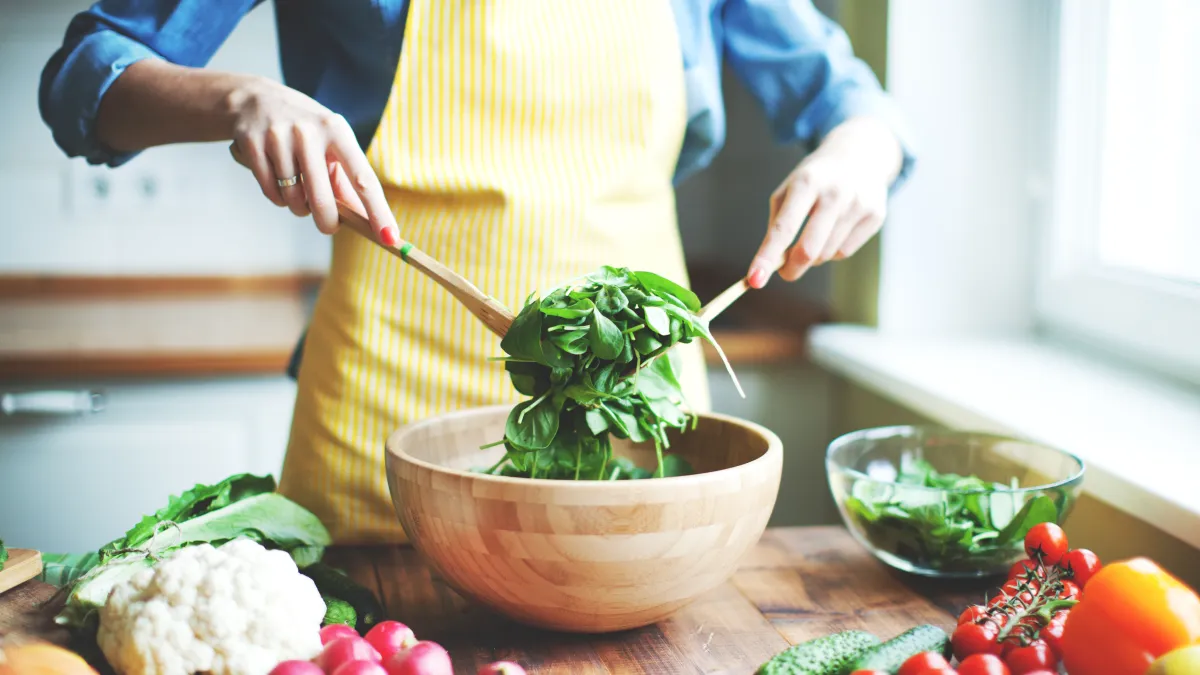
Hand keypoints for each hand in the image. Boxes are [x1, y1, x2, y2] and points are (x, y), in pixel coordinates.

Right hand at [226, 77, 398, 243]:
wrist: (255, 99)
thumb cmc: (306, 130)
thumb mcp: (331, 143)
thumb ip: (347, 181)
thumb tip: (366, 221)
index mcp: (337, 130)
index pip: (363, 179)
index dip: (378, 211)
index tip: (390, 237)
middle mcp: (309, 132)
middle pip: (322, 199)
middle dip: (327, 222)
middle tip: (329, 227)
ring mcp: (278, 137)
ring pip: (293, 198)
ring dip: (298, 206)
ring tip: (298, 190)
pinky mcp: (252, 144)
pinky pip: (271, 192)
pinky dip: (278, 198)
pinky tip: (279, 183)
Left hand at [747, 116, 902, 287]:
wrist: (860, 153)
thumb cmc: (815, 178)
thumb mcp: (789, 189)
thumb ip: (778, 225)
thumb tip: (772, 264)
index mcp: (806, 183)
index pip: (783, 229)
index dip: (767, 257)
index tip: (754, 280)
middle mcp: (835, 193)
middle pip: (808, 250)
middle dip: (792, 269)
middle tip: (784, 272)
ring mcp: (858, 204)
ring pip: (826, 254)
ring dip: (813, 256)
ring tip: (814, 234)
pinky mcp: (875, 215)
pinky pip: (844, 252)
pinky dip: (832, 250)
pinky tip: (834, 230)